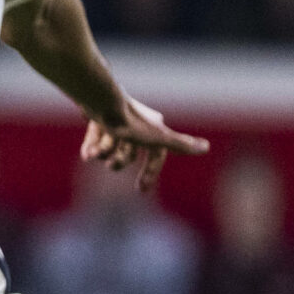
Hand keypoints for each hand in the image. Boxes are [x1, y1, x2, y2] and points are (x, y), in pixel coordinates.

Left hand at [81, 95, 207, 191]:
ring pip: (109, 149)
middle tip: (112, 165)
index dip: (151, 172)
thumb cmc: (130, 123)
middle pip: (129, 154)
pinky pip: (94, 141)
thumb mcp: (157, 138)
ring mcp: (116, 122)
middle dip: (120, 161)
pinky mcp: (97, 119)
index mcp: (154, 129)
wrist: (101, 102)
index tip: (141, 191)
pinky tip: (87, 153)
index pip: (156, 155)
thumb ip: (180, 145)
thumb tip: (205, 148)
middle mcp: (137, 125)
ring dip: (103, 152)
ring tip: (96, 151)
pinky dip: (91, 147)